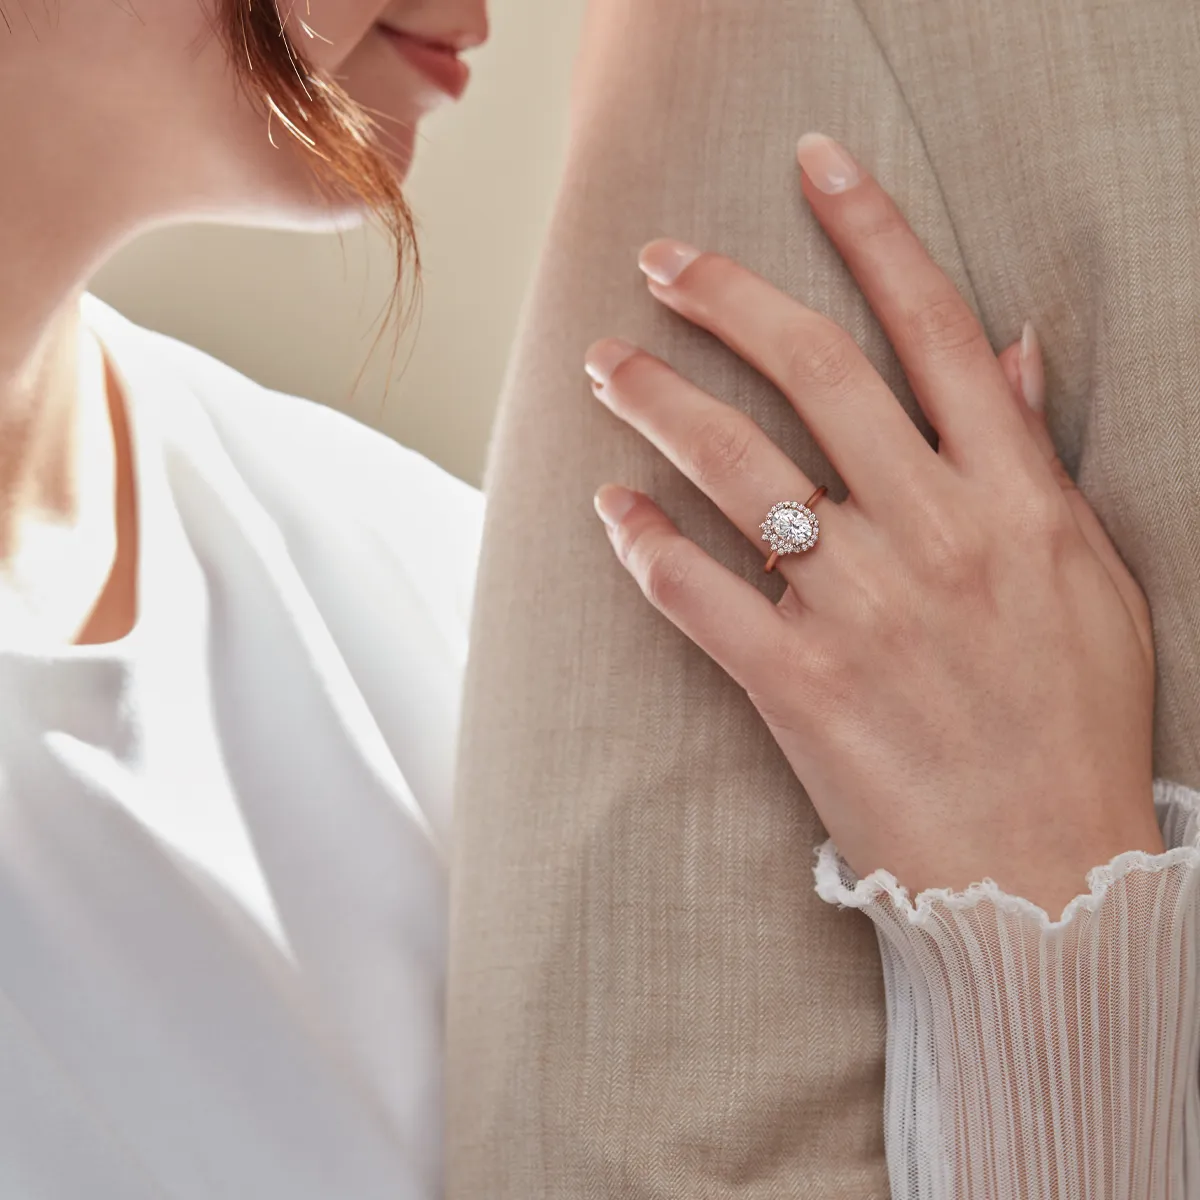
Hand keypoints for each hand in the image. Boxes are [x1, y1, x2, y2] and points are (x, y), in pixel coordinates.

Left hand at [587, 133, 1161, 914]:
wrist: (1042, 876)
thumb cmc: (1074, 724)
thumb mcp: (1089, 577)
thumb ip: (1038, 459)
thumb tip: (1011, 350)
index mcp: (1012, 495)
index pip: (933, 327)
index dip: (871, 231)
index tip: (813, 164)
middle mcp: (931, 531)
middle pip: (811, 371)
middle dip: (724, 294)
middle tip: (661, 260)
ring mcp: (859, 607)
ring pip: (733, 465)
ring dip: (657, 398)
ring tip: (605, 363)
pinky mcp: (796, 683)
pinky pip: (696, 591)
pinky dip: (641, 542)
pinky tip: (608, 508)